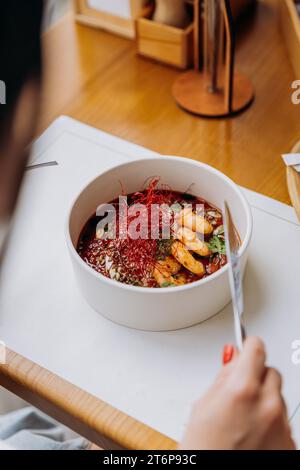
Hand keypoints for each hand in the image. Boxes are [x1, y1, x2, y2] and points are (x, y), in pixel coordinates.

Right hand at [180, 337, 294, 449]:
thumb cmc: (203, 451)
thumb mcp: (203, 405)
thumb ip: (223, 377)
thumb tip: (234, 358)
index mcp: (242, 389)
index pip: (256, 348)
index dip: (249, 346)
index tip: (247, 348)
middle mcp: (267, 405)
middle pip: (271, 371)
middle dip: (256, 376)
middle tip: (240, 392)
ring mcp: (282, 426)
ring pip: (278, 397)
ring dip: (265, 401)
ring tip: (244, 422)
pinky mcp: (290, 443)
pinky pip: (284, 421)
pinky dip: (272, 423)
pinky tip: (254, 436)